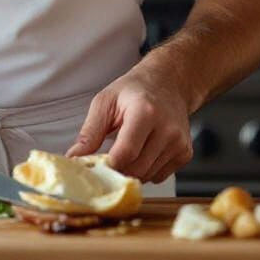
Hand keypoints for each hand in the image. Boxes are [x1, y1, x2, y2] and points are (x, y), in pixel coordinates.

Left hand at [65, 68, 193, 182]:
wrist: (168, 84)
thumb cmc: (134, 91)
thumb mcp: (105, 102)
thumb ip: (89, 132)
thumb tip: (74, 158)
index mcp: (145, 113)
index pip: (126, 153)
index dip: (108, 165)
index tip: (95, 167)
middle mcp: (167, 129)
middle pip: (136, 168)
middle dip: (117, 170)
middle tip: (106, 160)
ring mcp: (179, 143)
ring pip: (147, 176)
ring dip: (131, 171)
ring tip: (127, 151)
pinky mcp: (185, 153)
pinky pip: (159, 176)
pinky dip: (146, 170)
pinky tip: (143, 152)